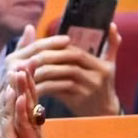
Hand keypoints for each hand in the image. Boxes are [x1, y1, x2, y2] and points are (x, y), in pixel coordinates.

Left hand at [7, 27, 121, 116]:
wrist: (105, 113)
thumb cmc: (103, 87)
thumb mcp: (110, 65)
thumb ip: (111, 45)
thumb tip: (111, 24)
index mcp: (101, 65)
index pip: (75, 52)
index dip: (56, 48)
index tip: (38, 48)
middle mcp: (98, 76)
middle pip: (69, 62)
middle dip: (47, 58)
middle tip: (28, 58)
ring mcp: (89, 89)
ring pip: (63, 76)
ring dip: (43, 73)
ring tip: (27, 71)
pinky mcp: (80, 101)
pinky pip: (59, 92)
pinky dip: (45, 87)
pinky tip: (32, 85)